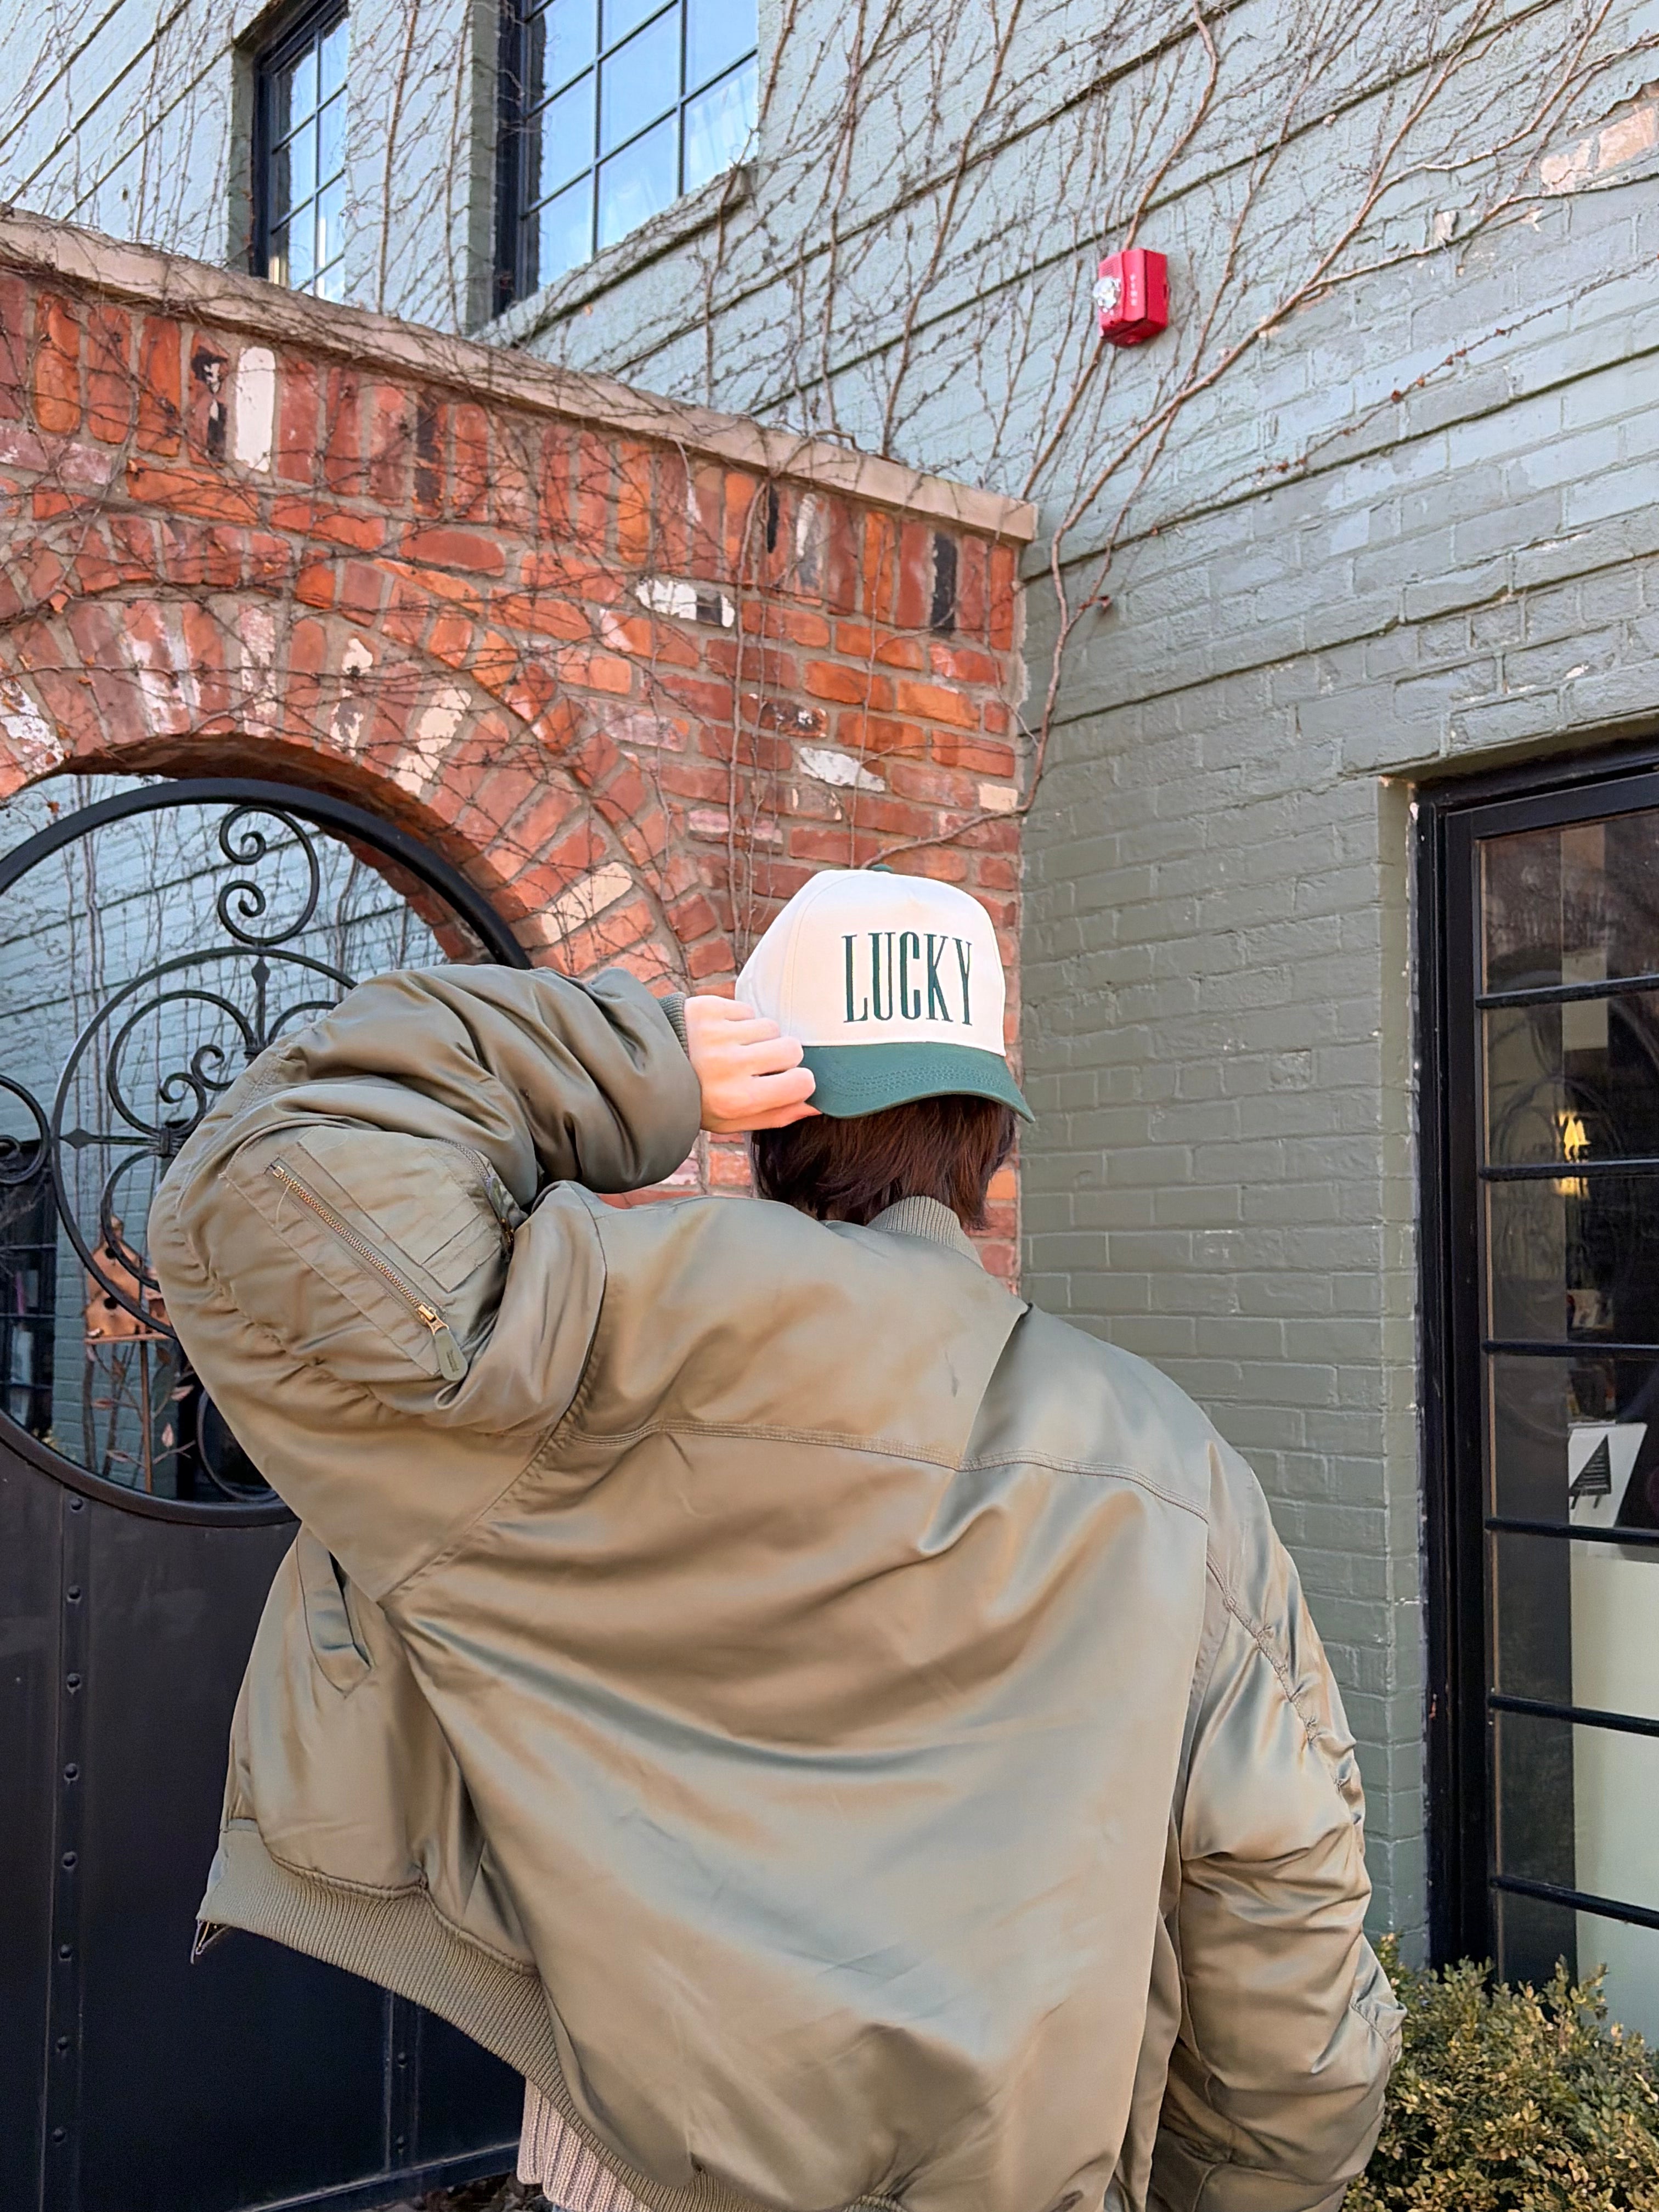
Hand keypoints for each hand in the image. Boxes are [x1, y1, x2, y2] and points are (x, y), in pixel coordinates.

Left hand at [684, 995, 817, 1133]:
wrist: (646, 1069)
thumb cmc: (697, 1100)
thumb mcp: (732, 1121)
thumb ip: (777, 1116)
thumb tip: (817, 1106)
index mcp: (736, 1099)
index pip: (801, 1082)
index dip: (800, 1082)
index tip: (788, 1082)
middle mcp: (727, 1065)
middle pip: (792, 1049)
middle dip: (783, 1057)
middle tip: (760, 1065)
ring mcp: (717, 1033)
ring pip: (771, 1026)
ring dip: (760, 1038)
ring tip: (735, 1049)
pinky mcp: (708, 1008)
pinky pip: (747, 1010)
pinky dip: (740, 1021)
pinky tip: (721, 1035)